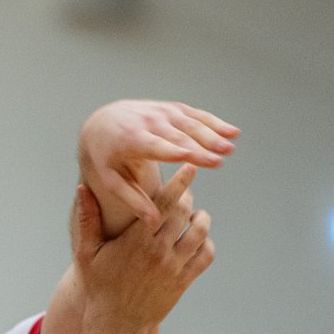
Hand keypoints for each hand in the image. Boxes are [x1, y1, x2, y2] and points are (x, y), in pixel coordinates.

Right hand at [73, 164, 213, 333]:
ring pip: (200, 232)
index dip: (180, 182)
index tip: (190, 167)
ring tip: (194, 215)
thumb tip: (82, 189)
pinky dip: (206, 244)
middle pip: (185, 212)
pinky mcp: (183, 282)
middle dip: (188, 198)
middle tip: (184, 193)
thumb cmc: (99, 286)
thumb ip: (87, 220)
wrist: (116, 324)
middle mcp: (159, 252)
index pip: (165, 203)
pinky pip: (205, 256)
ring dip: (201, 219)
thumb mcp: (86, 254)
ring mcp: (174, 268)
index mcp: (136, 240)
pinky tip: (197, 240)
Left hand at [79, 99, 237, 226]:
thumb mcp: (111, 181)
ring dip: (212, 133)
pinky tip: (232, 132)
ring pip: (190, 122)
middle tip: (222, 157)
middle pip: (179, 134)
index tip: (200, 162)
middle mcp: (148, 121)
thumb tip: (154, 224)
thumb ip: (132, 200)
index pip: (159, 147)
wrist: (101, 123)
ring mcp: (161, 112)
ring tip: (231, 146)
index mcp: (131, 140)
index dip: (181, 153)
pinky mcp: (170, 109)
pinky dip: (213, 122)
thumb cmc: (106, 159)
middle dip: (201, 144)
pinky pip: (194, 115)